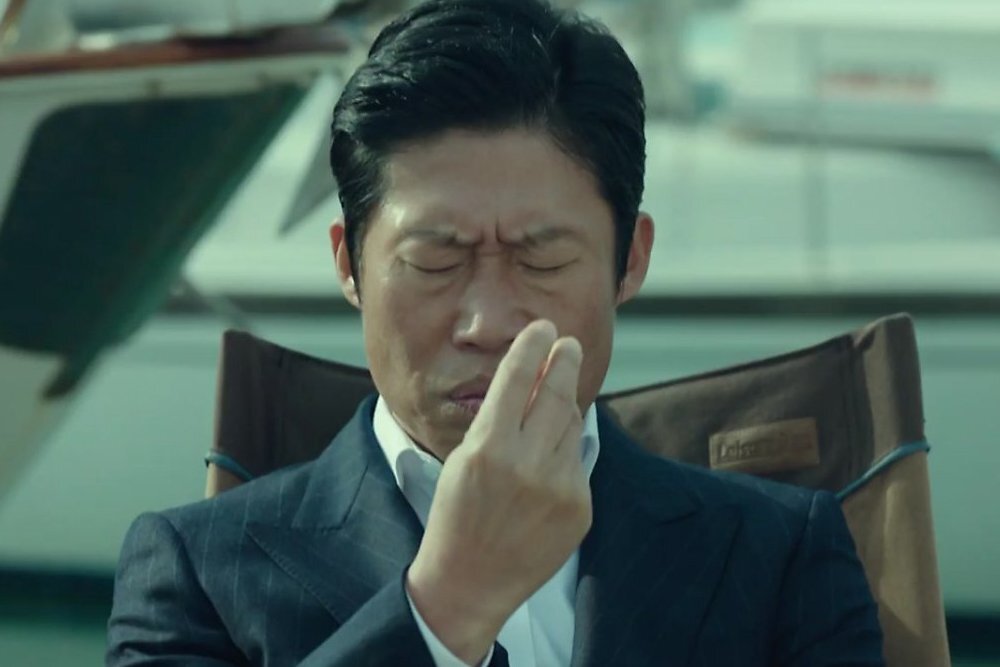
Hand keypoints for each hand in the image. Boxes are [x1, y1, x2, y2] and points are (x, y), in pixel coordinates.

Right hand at [406, 320, 591, 663]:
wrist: (469, 583)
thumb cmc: (457, 515)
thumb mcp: (463, 459)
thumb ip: (497, 420)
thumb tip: (532, 378)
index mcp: (488, 448)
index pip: (517, 379)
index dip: (532, 347)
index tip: (543, 328)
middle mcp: (527, 465)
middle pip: (557, 394)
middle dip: (564, 362)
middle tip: (569, 343)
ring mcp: (558, 488)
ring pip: (572, 425)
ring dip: (566, 404)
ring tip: (558, 394)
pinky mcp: (580, 508)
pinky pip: (577, 461)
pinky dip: (564, 452)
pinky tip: (547, 459)